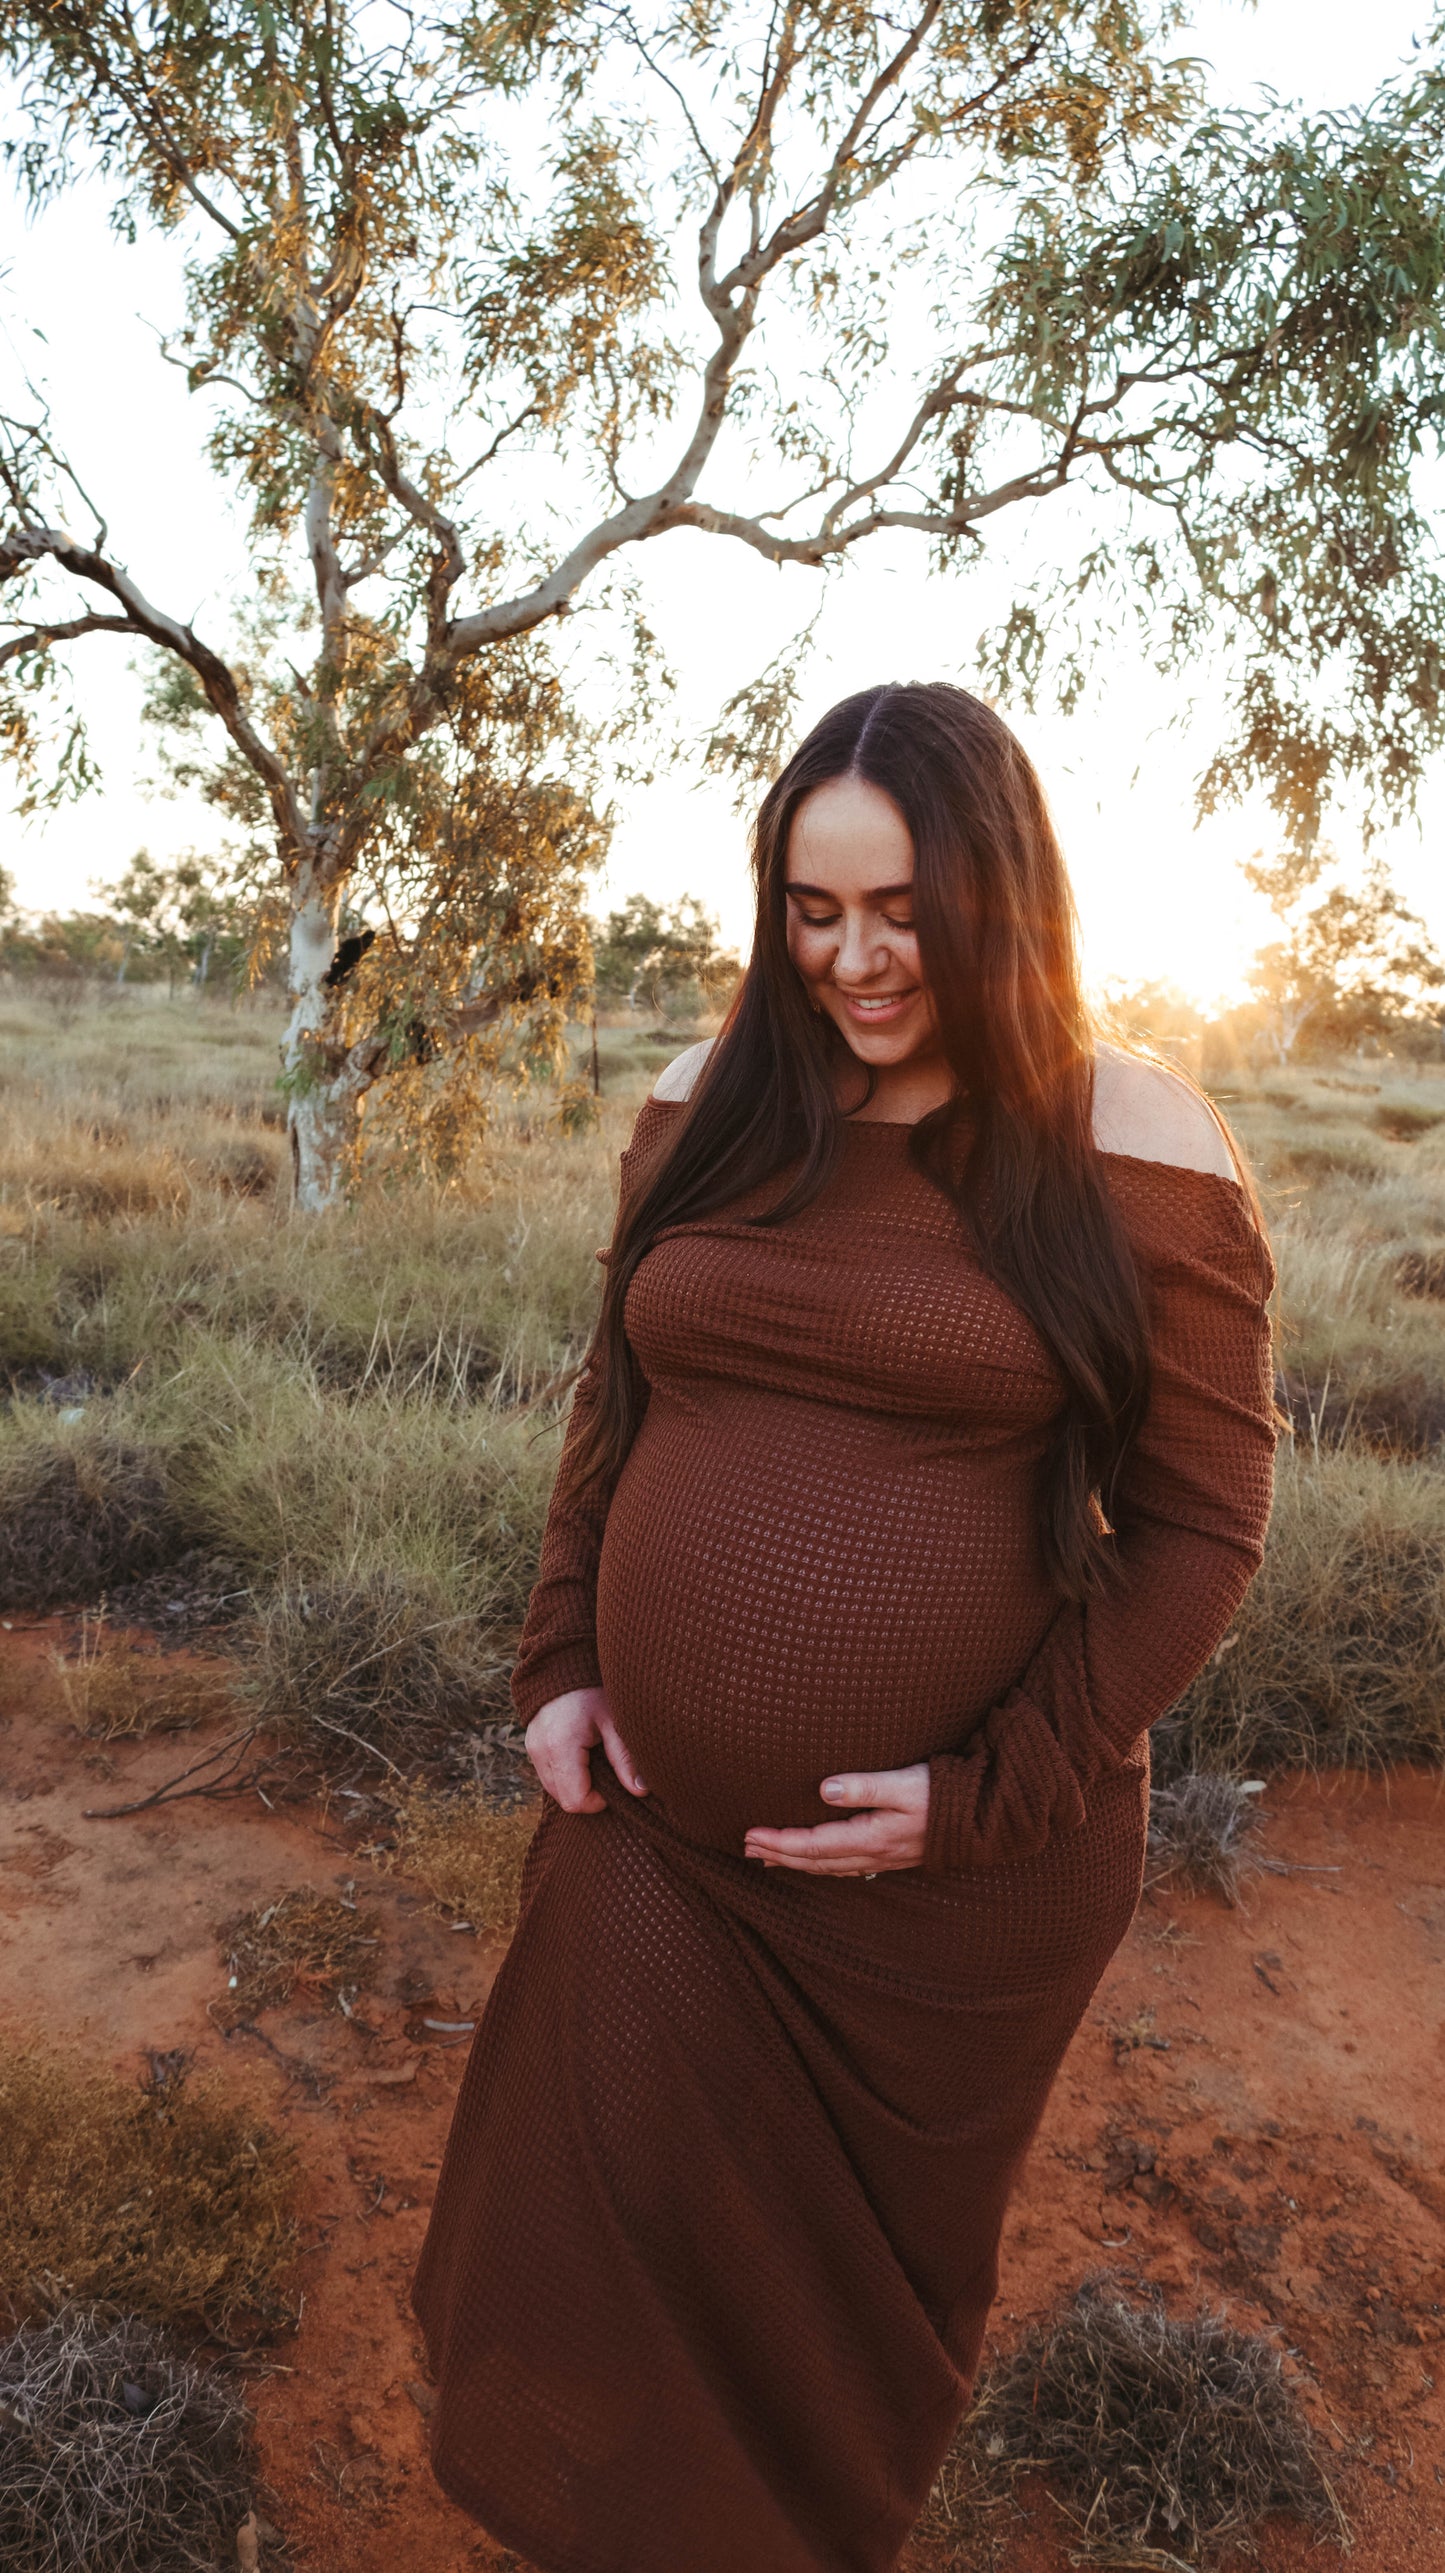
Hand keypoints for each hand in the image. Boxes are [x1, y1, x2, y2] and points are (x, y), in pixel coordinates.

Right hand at [524, 1686, 648, 1814]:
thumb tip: (641, 1790)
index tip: (614, 1782)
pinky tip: (582, 1754)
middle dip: (587, 1793)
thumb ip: (625, 1758)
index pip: (576, 1800)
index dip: (598, 1801)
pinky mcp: (531, 1744)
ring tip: (594, 1760)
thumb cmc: (593, 1689)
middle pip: (563, 1799)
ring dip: (575, 1784)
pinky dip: (565, 1772)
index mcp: (561, 1748)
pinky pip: (548, 1773)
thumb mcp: (614, 1721)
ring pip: (553, 1788)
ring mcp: (532, 1748)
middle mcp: (540, 1752)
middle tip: (607, 1771)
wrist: (564, 1661)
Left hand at [743, 1763, 929, 1876]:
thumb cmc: (942, 1794)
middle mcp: (872, 1855)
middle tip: (746, 1848)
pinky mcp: (890, 1855)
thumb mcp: (903, 1783)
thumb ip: (864, 1786)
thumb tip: (823, 1790)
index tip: (749, 1835)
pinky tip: (816, 1862)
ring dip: (796, 1862)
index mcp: (871, 1837)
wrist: (981, 1817)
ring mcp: (882, 1859)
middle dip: (779, 1855)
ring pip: (828, 1867)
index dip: (779, 1842)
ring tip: (768, 1857)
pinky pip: (845, 1867)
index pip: (813, 1845)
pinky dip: (821, 1865)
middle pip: (815, 1861)